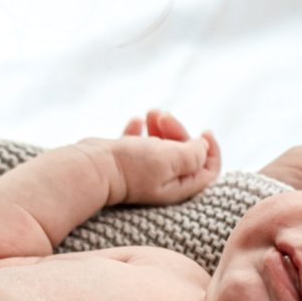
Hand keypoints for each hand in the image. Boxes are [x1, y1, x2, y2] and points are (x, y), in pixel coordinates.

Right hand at [88, 109, 218, 204]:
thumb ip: (193, 154)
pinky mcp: (124, 164)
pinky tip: (135, 121)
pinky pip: (138, 145)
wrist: (90, 169)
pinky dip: (140, 131)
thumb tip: (202, 146)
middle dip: (178, 131)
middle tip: (162, 116)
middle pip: (184, 154)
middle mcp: (163, 183)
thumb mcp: (171, 159)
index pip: (207, 170)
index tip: (204, 131)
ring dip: (160, 127)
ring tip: (149, 113)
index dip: (211, 150)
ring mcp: (143, 173)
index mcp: (179, 186)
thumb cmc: (131, 166)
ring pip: (162, 147)